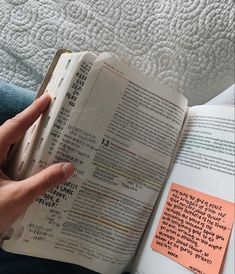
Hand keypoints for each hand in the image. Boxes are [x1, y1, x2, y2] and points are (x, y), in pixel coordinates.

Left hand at [0, 94, 73, 233]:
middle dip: (33, 123)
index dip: (31, 112)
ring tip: (51, 136)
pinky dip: (27, 157)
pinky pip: (13, 160)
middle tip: (53, 116)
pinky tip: (40, 161)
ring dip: (31, 142)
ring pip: (13, 147)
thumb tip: (69, 168)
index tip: (47, 99)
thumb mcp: (18, 197)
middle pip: (14, 133)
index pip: (14, 127)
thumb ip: (44, 182)